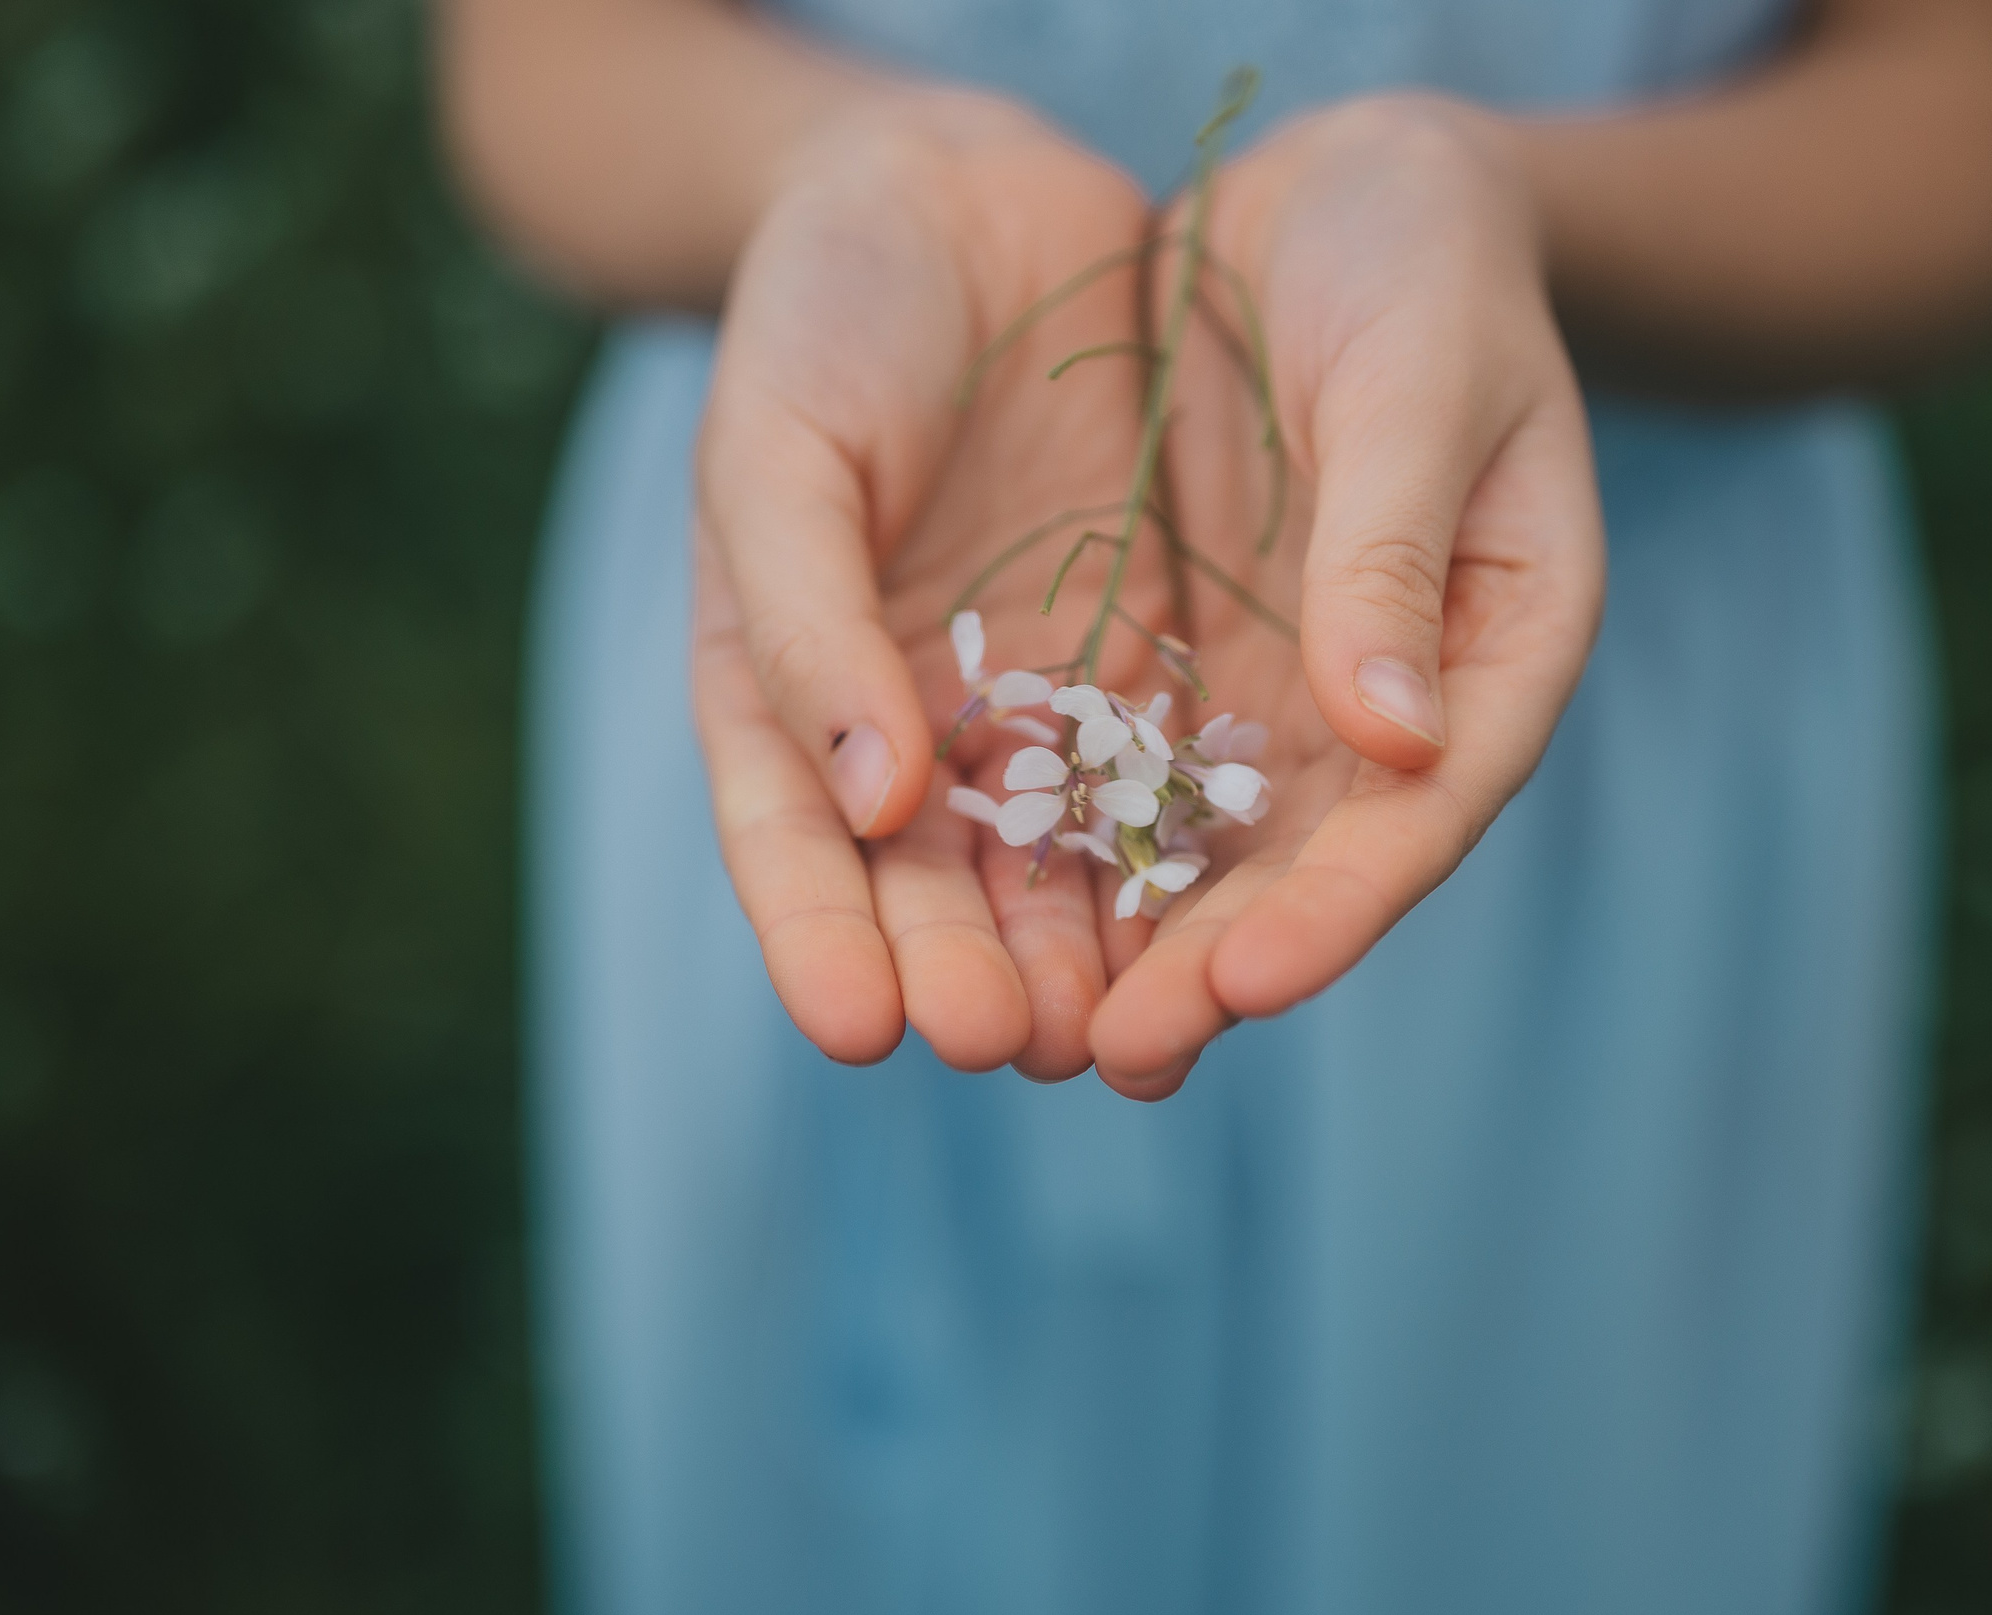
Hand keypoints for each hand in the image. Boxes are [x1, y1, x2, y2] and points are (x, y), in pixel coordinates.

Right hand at [691, 95, 1158, 1076]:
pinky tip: (1210, 934)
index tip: (857, 1027)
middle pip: (929, 883)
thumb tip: (870, 800)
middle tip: (1001, 1044)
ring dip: (1076, 955)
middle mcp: (902, 721)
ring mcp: (1024, 699)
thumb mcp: (782, 442)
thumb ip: (808, 617)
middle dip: (963, 971)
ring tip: (1111, 1036)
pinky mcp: (1136, 662)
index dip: (817, 940)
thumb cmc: (829, 309)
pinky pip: (1160, 781)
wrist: (966, 193)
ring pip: (1051, 861)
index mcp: (781, 685)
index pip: (789, 841)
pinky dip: (1177, 865)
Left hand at [1085, 96, 1607, 1097]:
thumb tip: (1394, 745)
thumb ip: (1393, 549)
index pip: (1421, 810)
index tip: (1247, 978)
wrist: (1334, 192)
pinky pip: (1118, 763)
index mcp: (1494, 650)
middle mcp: (1388, 700)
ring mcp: (1281, 687)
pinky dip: (1065, 842)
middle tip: (1122, 1054)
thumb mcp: (1422, 381)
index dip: (1339, 902)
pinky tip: (995, 918)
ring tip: (1048, 1041)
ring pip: (1203, 841)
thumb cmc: (1421, 260)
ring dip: (1128, 941)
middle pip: (1304, 862)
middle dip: (1212, 963)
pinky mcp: (1183, 653)